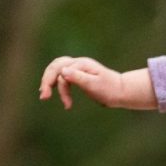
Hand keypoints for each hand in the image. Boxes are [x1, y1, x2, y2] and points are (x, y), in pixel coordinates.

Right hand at [39, 56, 155, 109]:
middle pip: (55, 66)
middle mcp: (79, 63)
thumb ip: (79, 77)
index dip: (56, 86)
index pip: (61, 72)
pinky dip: (56, 82)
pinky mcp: (79, 73)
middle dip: (47, 81)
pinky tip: (52, 90)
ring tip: (45, 96)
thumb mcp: (94, 85)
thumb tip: (63, 71)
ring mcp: (78, 67)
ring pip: (57, 69)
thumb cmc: (110, 89)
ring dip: (49, 81)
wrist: (122, 91)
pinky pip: (62, 74)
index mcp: (82, 64)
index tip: (60, 102)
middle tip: (44, 97)